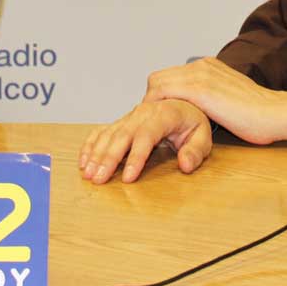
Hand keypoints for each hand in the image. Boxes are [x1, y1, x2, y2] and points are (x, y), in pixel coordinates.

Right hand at [79, 98, 211, 184]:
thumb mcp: (202, 136)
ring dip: (96, 154)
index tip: (127, 177)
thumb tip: (185, 165)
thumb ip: (195, 151)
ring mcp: (130, 117)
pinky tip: (84, 160)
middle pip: (122, 135)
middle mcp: (143, 113)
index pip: (147, 135)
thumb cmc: (191, 123)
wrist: (182, 105)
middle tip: (99, 179)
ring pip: (109, 134)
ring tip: (88, 174)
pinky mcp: (122, 122)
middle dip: (109, 158)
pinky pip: (102, 131)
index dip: (136, 157)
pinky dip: (91, 145)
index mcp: (164, 113)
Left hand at [140, 57, 286, 145]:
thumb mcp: (230, 98)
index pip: (170, 76)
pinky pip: (163, 93)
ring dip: (151, 106)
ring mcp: (199, 75)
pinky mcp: (200, 89)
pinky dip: (155, 108)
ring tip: (152, 128)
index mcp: (209, 66)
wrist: (275, 113)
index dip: (161, 97)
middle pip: (158, 78)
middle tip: (153, 125)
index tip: (160, 117)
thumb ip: (214, 98)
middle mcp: (201, 66)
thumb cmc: (258, 114)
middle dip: (152, 101)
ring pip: (156, 84)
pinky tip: (158, 126)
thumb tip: (203, 112)